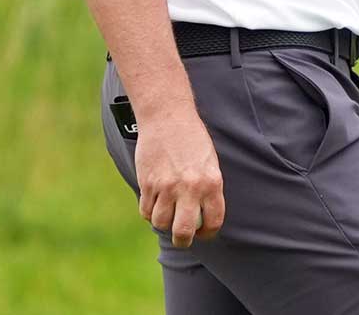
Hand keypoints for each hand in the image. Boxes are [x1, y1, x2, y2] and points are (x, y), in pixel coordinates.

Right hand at [134, 107, 225, 247]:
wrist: (168, 117)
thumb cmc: (192, 140)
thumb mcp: (210, 163)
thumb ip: (208, 189)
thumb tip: (202, 217)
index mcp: (212, 182)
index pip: (213, 221)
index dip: (208, 232)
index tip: (203, 232)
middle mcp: (190, 187)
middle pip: (183, 231)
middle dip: (183, 241)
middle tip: (182, 238)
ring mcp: (166, 186)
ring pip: (161, 223)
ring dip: (163, 223)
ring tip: (167, 214)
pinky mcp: (147, 182)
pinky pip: (146, 210)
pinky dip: (149, 211)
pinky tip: (154, 202)